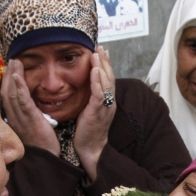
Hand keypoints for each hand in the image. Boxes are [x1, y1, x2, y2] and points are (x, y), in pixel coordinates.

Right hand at [0, 59, 60, 153]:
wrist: (45, 159)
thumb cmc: (40, 146)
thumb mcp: (29, 129)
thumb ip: (25, 117)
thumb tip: (26, 107)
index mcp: (13, 120)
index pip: (5, 97)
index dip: (6, 82)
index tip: (9, 69)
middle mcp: (13, 118)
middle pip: (6, 92)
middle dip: (8, 74)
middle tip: (11, 60)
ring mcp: (21, 118)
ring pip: (12, 94)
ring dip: (13, 76)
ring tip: (15, 62)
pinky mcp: (31, 119)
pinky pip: (23, 101)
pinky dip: (20, 88)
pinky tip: (19, 76)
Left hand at [73, 46, 115, 180]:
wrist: (91, 149)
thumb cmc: (88, 132)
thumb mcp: (91, 110)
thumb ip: (91, 98)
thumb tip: (84, 86)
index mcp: (108, 101)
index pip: (108, 79)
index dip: (106, 65)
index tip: (102, 51)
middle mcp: (109, 102)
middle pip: (110, 77)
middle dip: (105, 61)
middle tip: (101, 47)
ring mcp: (105, 107)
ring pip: (106, 83)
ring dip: (102, 67)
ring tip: (98, 53)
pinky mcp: (97, 112)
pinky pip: (99, 94)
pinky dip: (97, 82)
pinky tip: (95, 71)